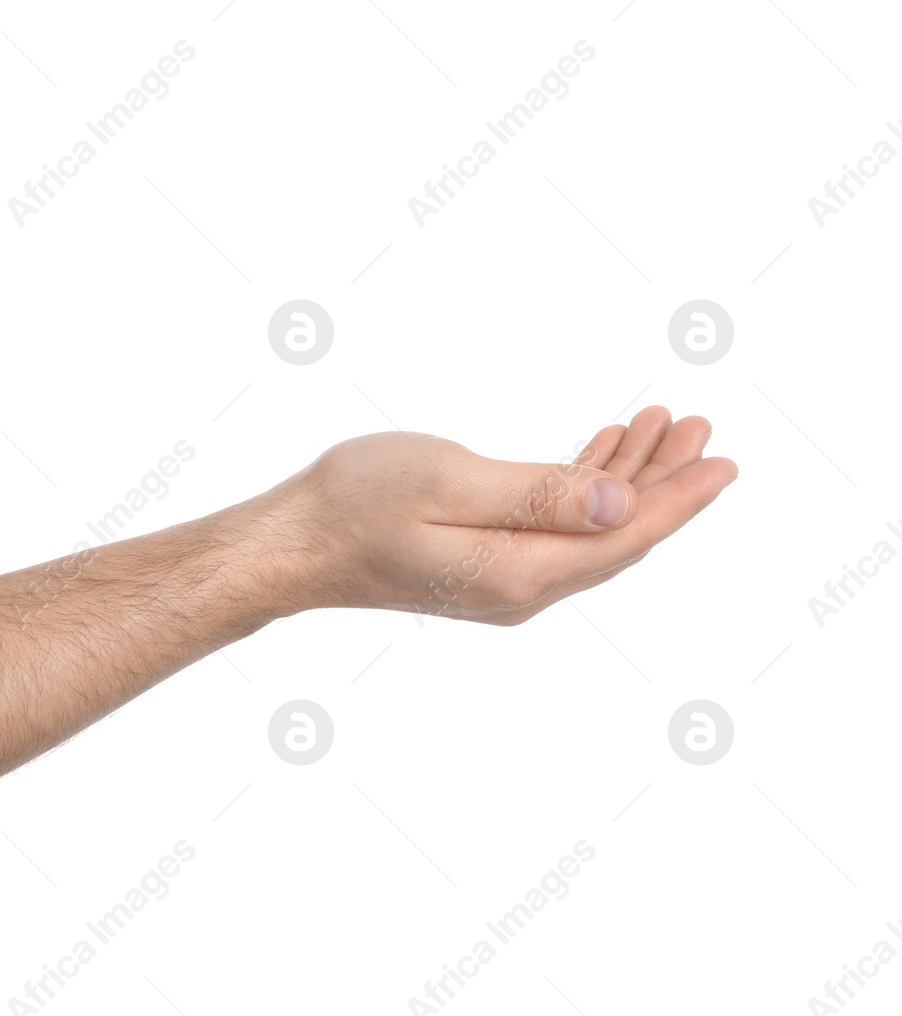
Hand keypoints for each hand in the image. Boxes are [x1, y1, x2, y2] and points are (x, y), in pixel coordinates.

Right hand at [273, 406, 737, 624]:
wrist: (291, 544)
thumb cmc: (355, 504)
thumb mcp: (451, 483)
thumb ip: (542, 494)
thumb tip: (623, 503)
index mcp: (521, 572)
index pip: (625, 536)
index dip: (679, 497)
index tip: (723, 459)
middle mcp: (521, 590)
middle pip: (617, 536)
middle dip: (663, 480)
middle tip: (699, 426)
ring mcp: (500, 582)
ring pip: (588, 531)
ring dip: (626, 479)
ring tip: (658, 426)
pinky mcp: (480, 567)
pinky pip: (554, 530)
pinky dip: (583, 490)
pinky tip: (597, 456)